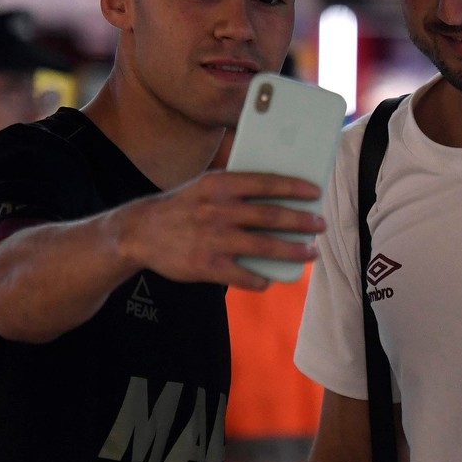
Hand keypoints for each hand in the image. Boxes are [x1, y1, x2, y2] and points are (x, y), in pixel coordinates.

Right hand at [116, 170, 324, 288]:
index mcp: (219, 185)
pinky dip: (261, 278)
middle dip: (302, 221)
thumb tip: (279, 191)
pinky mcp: (206, 266)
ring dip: (293, 251)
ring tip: (311, 253)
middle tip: (321, 225)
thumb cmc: (183, 207)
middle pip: (271, 216)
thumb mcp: (205, 185)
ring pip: (264, 247)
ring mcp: (213, 239)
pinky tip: (272, 279)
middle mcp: (218, 210)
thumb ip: (237, 186)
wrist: (140, 232)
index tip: (316, 192)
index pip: (265, 182)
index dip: (294, 187)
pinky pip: (243, 275)